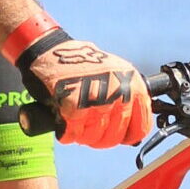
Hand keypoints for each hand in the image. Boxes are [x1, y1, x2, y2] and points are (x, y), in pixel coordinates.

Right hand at [23, 39, 153, 147]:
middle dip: (99, 138)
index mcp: (133, 84)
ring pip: (92, 138)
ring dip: (81, 135)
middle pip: (113, 137)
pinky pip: (72, 134)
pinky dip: (65, 132)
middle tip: (87, 128)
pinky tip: (62, 121)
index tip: (117, 136)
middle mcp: (118, 92)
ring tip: (75, 121)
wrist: (49, 49)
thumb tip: (132, 133)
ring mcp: (96, 100)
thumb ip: (127, 98)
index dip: (126, 136)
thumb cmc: (81, 63)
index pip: (140, 128)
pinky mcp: (73, 106)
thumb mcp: (115, 73)